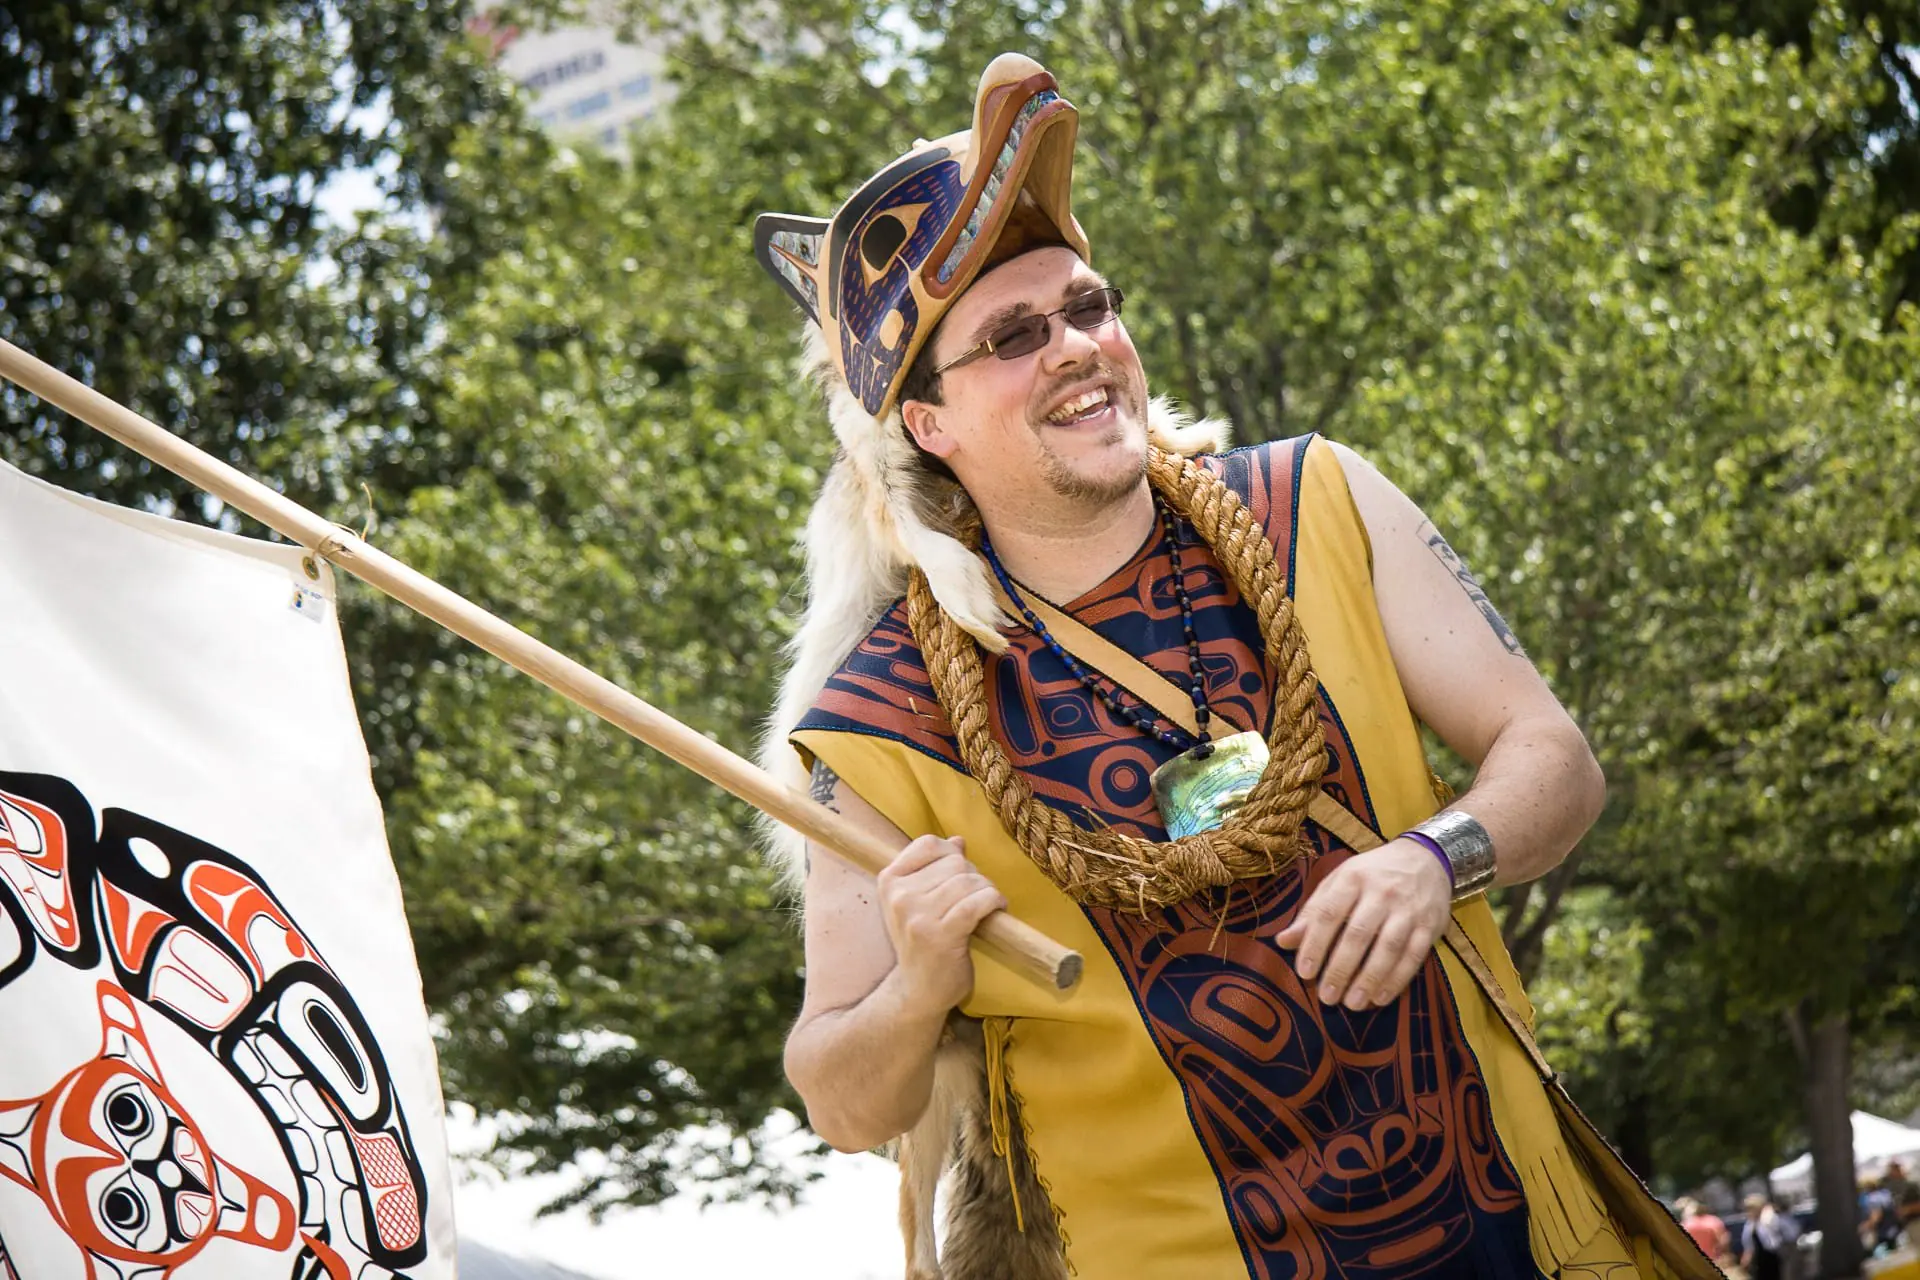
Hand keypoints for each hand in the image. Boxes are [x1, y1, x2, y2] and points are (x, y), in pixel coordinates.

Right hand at [876, 835, 1006, 1014]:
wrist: (918, 992)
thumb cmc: (923, 944)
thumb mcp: (918, 903)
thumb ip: (935, 869)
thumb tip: (957, 841)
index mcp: (889, 882)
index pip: (928, 844)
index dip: (953, 854)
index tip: (961, 874)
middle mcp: (899, 896)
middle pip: (954, 862)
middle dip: (975, 875)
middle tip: (978, 896)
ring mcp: (918, 916)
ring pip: (968, 881)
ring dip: (987, 890)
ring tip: (987, 904)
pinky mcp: (941, 936)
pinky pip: (976, 903)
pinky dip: (994, 901)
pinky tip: (998, 909)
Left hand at [1275, 839, 1451, 1008]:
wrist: (1426, 859)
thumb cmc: (1372, 875)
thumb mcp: (1339, 882)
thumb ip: (1313, 912)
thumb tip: (1283, 941)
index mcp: (1352, 879)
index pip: (1329, 914)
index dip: (1315, 945)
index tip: (1305, 973)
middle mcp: (1381, 892)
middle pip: (1358, 935)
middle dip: (1340, 969)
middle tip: (1326, 997)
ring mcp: (1408, 909)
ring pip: (1388, 948)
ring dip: (1369, 979)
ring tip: (1352, 1004)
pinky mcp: (1429, 925)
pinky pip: (1413, 956)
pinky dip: (1397, 980)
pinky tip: (1380, 997)